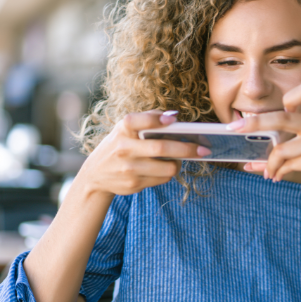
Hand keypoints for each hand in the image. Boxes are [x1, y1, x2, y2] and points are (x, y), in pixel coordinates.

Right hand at [78, 111, 207, 196]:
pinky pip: (163, 179)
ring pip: (167, 168)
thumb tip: (174, 117)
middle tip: (204, 149)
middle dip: (187, 149)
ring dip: (178, 164)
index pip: (137, 121)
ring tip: (177, 159)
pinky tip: (161, 169)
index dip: (156, 119)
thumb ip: (148, 120)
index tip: (174, 120)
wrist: (95, 175)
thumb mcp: (126, 130)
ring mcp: (128, 168)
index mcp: (122, 130)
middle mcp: (123, 148)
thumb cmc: (119, 146)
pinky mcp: (133, 184)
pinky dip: (167, 174)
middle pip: (162, 148)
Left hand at [230, 84, 300, 197]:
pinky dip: (278, 172)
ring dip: (269, 164)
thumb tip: (261, 148)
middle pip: (280, 117)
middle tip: (234, 128)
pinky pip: (288, 165)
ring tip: (269, 173)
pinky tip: (277, 177)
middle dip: (253, 123)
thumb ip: (299, 135)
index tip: (282, 109)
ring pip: (280, 150)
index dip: (288, 98)